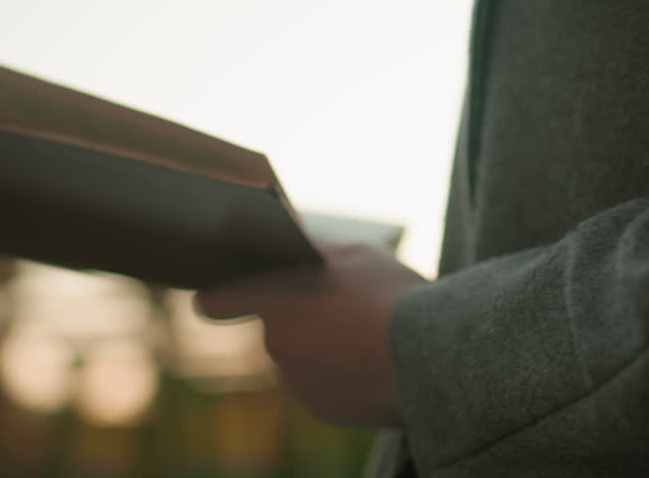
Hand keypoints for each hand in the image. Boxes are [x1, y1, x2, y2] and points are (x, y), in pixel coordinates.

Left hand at [195, 241, 426, 427]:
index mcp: (275, 299)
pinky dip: (338, 375)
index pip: (215, 301)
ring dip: (320, 347)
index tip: (220, 294)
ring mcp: (296, 382)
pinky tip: (371, 360)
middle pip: (274, 326)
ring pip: (298, 358)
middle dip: (298, 317)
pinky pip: (320, 385)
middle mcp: (275, 344)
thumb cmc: (394, 297)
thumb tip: (294, 239)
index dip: (218, 296)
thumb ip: (316, 250)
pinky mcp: (320, 410)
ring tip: (364, 332)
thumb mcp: (359, 255)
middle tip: (339, 304)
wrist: (433, 362)